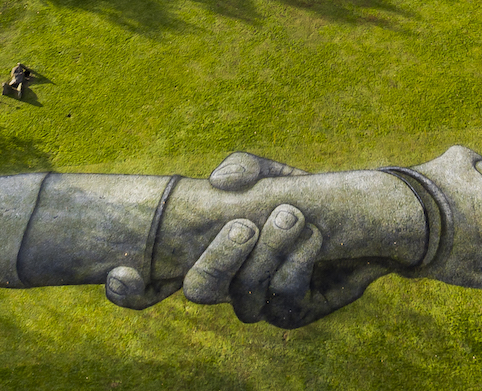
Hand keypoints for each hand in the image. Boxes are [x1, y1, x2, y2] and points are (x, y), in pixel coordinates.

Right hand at [103, 152, 391, 327]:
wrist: (359, 221)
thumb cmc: (300, 196)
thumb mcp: (272, 173)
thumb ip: (244, 169)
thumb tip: (220, 183)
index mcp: (204, 250)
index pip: (150, 282)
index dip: (129, 290)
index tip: (123, 273)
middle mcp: (225, 281)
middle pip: (198, 290)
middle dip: (218, 259)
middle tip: (245, 226)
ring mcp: (257, 301)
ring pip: (244, 297)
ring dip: (269, 254)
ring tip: (293, 217)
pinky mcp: (291, 313)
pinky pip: (284, 302)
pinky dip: (298, 265)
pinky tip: (314, 239)